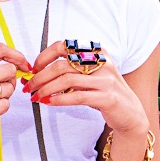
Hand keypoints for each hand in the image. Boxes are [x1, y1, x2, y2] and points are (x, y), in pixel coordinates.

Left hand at [25, 45, 151, 154]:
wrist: (130, 114)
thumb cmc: (105, 94)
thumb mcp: (89, 77)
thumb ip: (69, 72)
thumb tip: (36, 73)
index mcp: (96, 53)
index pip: (63, 46)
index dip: (44, 57)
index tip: (32, 70)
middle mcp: (102, 63)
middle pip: (62, 65)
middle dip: (40, 77)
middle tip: (28, 87)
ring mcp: (106, 80)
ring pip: (67, 80)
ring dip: (46, 89)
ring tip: (36, 97)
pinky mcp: (107, 98)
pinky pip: (77, 97)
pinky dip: (59, 100)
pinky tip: (48, 103)